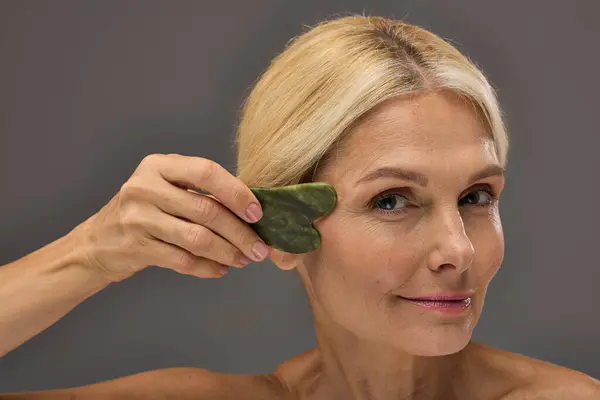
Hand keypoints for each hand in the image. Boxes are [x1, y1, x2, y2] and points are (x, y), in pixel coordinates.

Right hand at [77, 154, 269, 281]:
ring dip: (228, 252)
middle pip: (207, 209)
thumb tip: (250, 211)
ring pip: (198, 238)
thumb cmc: (144, 211)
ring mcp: (138, 218)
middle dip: (240, 232)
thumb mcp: (165, 187)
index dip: (237, 192)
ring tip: (243, 260)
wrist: (97, 242)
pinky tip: (220, 269)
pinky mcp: (136, 247)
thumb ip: (200, 192)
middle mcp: (145, 187)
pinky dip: (207, 267)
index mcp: (158, 165)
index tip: (257, 213)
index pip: (206, 172)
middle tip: (259, 248)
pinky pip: (183, 260)